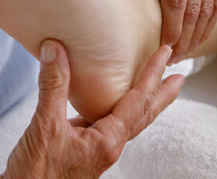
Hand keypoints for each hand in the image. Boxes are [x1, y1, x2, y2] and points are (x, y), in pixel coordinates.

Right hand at [0, 41, 183, 178]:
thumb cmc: (37, 172)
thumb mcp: (44, 125)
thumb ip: (53, 86)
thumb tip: (55, 49)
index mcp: (107, 140)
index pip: (138, 100)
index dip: (153, 74)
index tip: (166, 54)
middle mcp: (109, 145)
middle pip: (144, 115)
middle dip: (162, 94)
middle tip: (180, 76)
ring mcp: (98, 149)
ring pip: (129, 120)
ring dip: (144, 102)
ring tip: (153, 87)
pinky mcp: (85, 149)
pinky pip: (108, 124)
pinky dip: (116, 108)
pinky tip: (108, 101)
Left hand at [129, 0, 216, 63]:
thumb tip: (131, 33)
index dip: (172, 27)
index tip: (164, 49)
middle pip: (194, 7)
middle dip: (183, 38)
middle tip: (171, 58)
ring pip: (208, 9)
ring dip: (196, 37)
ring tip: (182, 55)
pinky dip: (207, 26)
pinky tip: (196, 42)